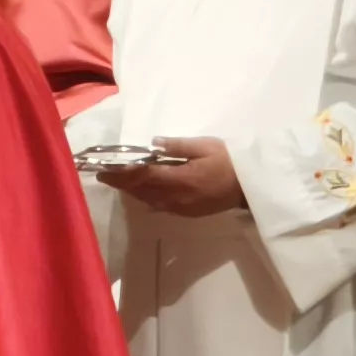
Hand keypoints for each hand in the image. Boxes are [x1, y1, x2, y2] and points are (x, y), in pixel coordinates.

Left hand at [99, 136, 240, 216]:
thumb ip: (178, 146)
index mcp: (181, 178)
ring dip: (132, 191)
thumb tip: (153, 143)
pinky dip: (147, 198)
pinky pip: (161, 206)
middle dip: (121, 183)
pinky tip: (141, 193)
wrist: (251, 188)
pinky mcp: (187, 212)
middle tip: (104, 175)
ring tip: (117, 182)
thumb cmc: (231, 162)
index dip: (123, 173)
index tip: (106, 168)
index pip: (144, 176)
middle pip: (142, 190)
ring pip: (149, 200)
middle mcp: (177, 196)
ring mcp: (182, 207)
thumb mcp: (207, 146)